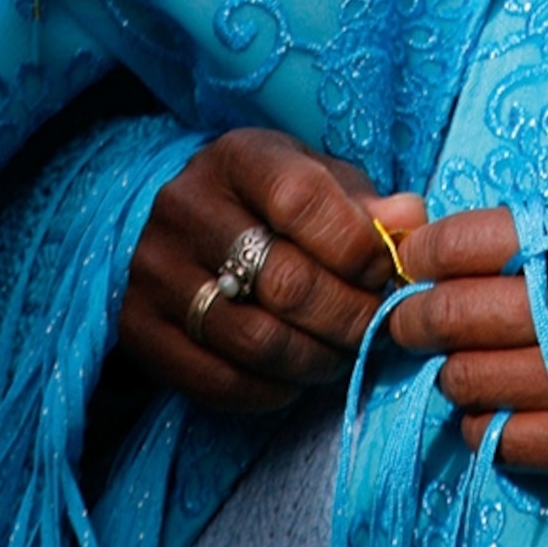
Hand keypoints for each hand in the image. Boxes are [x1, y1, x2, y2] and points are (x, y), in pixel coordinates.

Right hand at [118, 128, 425, 411]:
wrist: (184, 229)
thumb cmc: (274, 205)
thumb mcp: (321, 183)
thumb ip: (367, 205)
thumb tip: (410, 220)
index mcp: (237, 156)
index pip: (301, 199)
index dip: (356, 246)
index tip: (388, 273)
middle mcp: (185, 205)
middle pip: (283, 280)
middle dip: (347, 316)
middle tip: (376, 330)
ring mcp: (153, 268)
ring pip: (254, 339)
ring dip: (315, 360)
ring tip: (341, 355)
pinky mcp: (137, 327)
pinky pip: (216, 380)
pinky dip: (270, 391)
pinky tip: (295, 378)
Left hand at [389, 202, 547, 474]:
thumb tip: (467, 255)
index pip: (464, 242)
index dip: (421, 255)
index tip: (410, 264)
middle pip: (449, 317)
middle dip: (410, 319)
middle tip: (402, 322)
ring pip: (465, 383)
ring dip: (451, 375)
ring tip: (462, 368)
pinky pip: (501, 441)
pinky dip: (483, 427)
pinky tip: (496, 413)